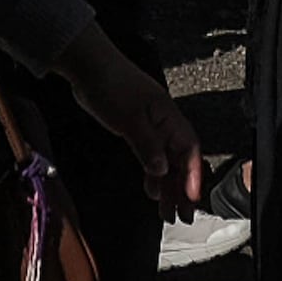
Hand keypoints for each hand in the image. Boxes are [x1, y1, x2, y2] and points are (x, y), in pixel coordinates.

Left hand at [59, 29, 204, 217]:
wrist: (89, 65)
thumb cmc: (111, 83)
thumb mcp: (129, 118)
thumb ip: (147, 145)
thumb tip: (162, 170)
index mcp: (168, 117)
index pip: (189, 150)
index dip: (192, 175)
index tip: (190, 198)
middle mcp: (164, 123)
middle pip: (180, 160)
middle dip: (183, 189)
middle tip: (183, 215)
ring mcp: (151, 126)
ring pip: (166, 161)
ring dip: (167, 186)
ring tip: (167, 211)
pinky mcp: (136, 128)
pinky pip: (152, 156)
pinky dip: (153, 174)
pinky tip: (151, 189)